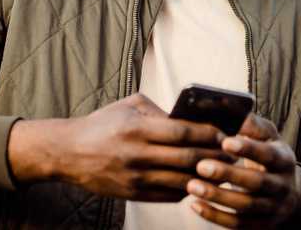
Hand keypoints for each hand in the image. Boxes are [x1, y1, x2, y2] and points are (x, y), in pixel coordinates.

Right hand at [7, 93, 229, 200]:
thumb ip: (161, 111)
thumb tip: (193, 118)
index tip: (226, 133)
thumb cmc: (103, 124)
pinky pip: (169, 195)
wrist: (68, 153)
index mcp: (138, 128)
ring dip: (206, 177)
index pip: (183, 133)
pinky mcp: (133, 194)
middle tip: (233, 154)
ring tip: (223, 170)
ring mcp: (135, 177)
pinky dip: (188, 189)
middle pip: (187, 159)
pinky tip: (200, 182)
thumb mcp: (130, 106)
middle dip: (215, 157)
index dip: (209, 134)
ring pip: (182, 181)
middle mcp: (137, 154)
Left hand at [185, 113, 300, 227]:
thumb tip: (229, 106)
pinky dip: (215, 216)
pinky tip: (195, 205)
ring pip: (245, 207)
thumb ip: (252, 124)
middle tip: (201, 165)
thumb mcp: (269, 138)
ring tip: (192, 185)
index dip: (249, 149)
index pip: (268, 155)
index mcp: (284, 160)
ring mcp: (273, 209)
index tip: (226, 142)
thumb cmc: (270, 156)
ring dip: (218, 197)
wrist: (290, 195)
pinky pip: (237, 225)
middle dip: (228, 175)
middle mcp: (282, 186)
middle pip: (256, 183)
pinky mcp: (261, 226)